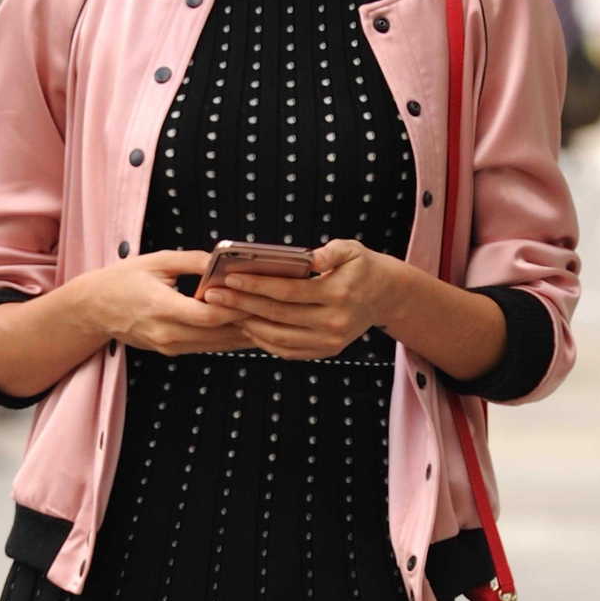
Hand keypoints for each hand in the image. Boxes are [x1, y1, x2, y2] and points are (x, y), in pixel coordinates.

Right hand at [87, 249, 254, 356]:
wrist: (93, 309)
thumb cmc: (122, 280)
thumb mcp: (156, 260)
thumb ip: (192, 260)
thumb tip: (223, 259)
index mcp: (161, 307)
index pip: (208, 315)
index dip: (236, 307)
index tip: (258, 296)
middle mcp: (167, 333)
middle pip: (218, 334)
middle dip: (248, 322)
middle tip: (275, 310)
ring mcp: (169, 346)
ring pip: (216, 345)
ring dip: (243, 334)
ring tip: (269, 321)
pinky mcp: (172, 351)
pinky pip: (207, 346)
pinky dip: (228, 338)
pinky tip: (247, 328)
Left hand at [200, 238, 395, 359]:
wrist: (386, 295)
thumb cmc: (361, 267)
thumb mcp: (351, 249)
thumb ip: (330, 251)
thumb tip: (311, 257)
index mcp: (338, 293)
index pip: (287, 291)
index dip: (255, 286)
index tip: (229, 279)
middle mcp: (334, 322)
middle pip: (277, 316)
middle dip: (241, 305)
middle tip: (213, 296)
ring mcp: (330, 341)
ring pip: (279, 338)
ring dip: (248, 325)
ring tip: (225, 311)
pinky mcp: (327, 351)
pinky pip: (289, 350)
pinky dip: (264, 341)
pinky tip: (247, 326)